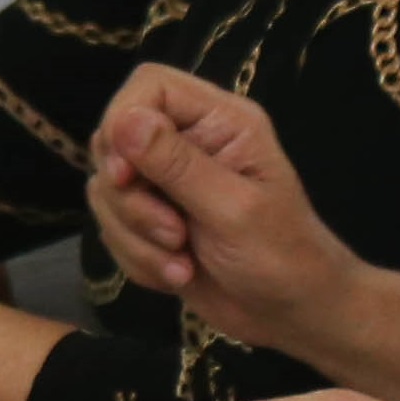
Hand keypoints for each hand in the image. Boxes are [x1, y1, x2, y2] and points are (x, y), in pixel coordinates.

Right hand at [87, 64, 355, 351]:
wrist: (292, 314)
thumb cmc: (282, 256)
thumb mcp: (232, 208)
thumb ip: (177, 164)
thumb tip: (124, 119)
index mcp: (221, 121)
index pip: (149, 86)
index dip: (123, 122)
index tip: (125, 174)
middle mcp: (189, 142)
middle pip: (114, 140)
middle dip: (131, 199)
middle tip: (175, 234)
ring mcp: (166, 183)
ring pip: (107, 191)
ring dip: (136, 237)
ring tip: (182, 264)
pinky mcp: (152, 222)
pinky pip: (113, 229)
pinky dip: (137, 259)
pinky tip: (178, 275)